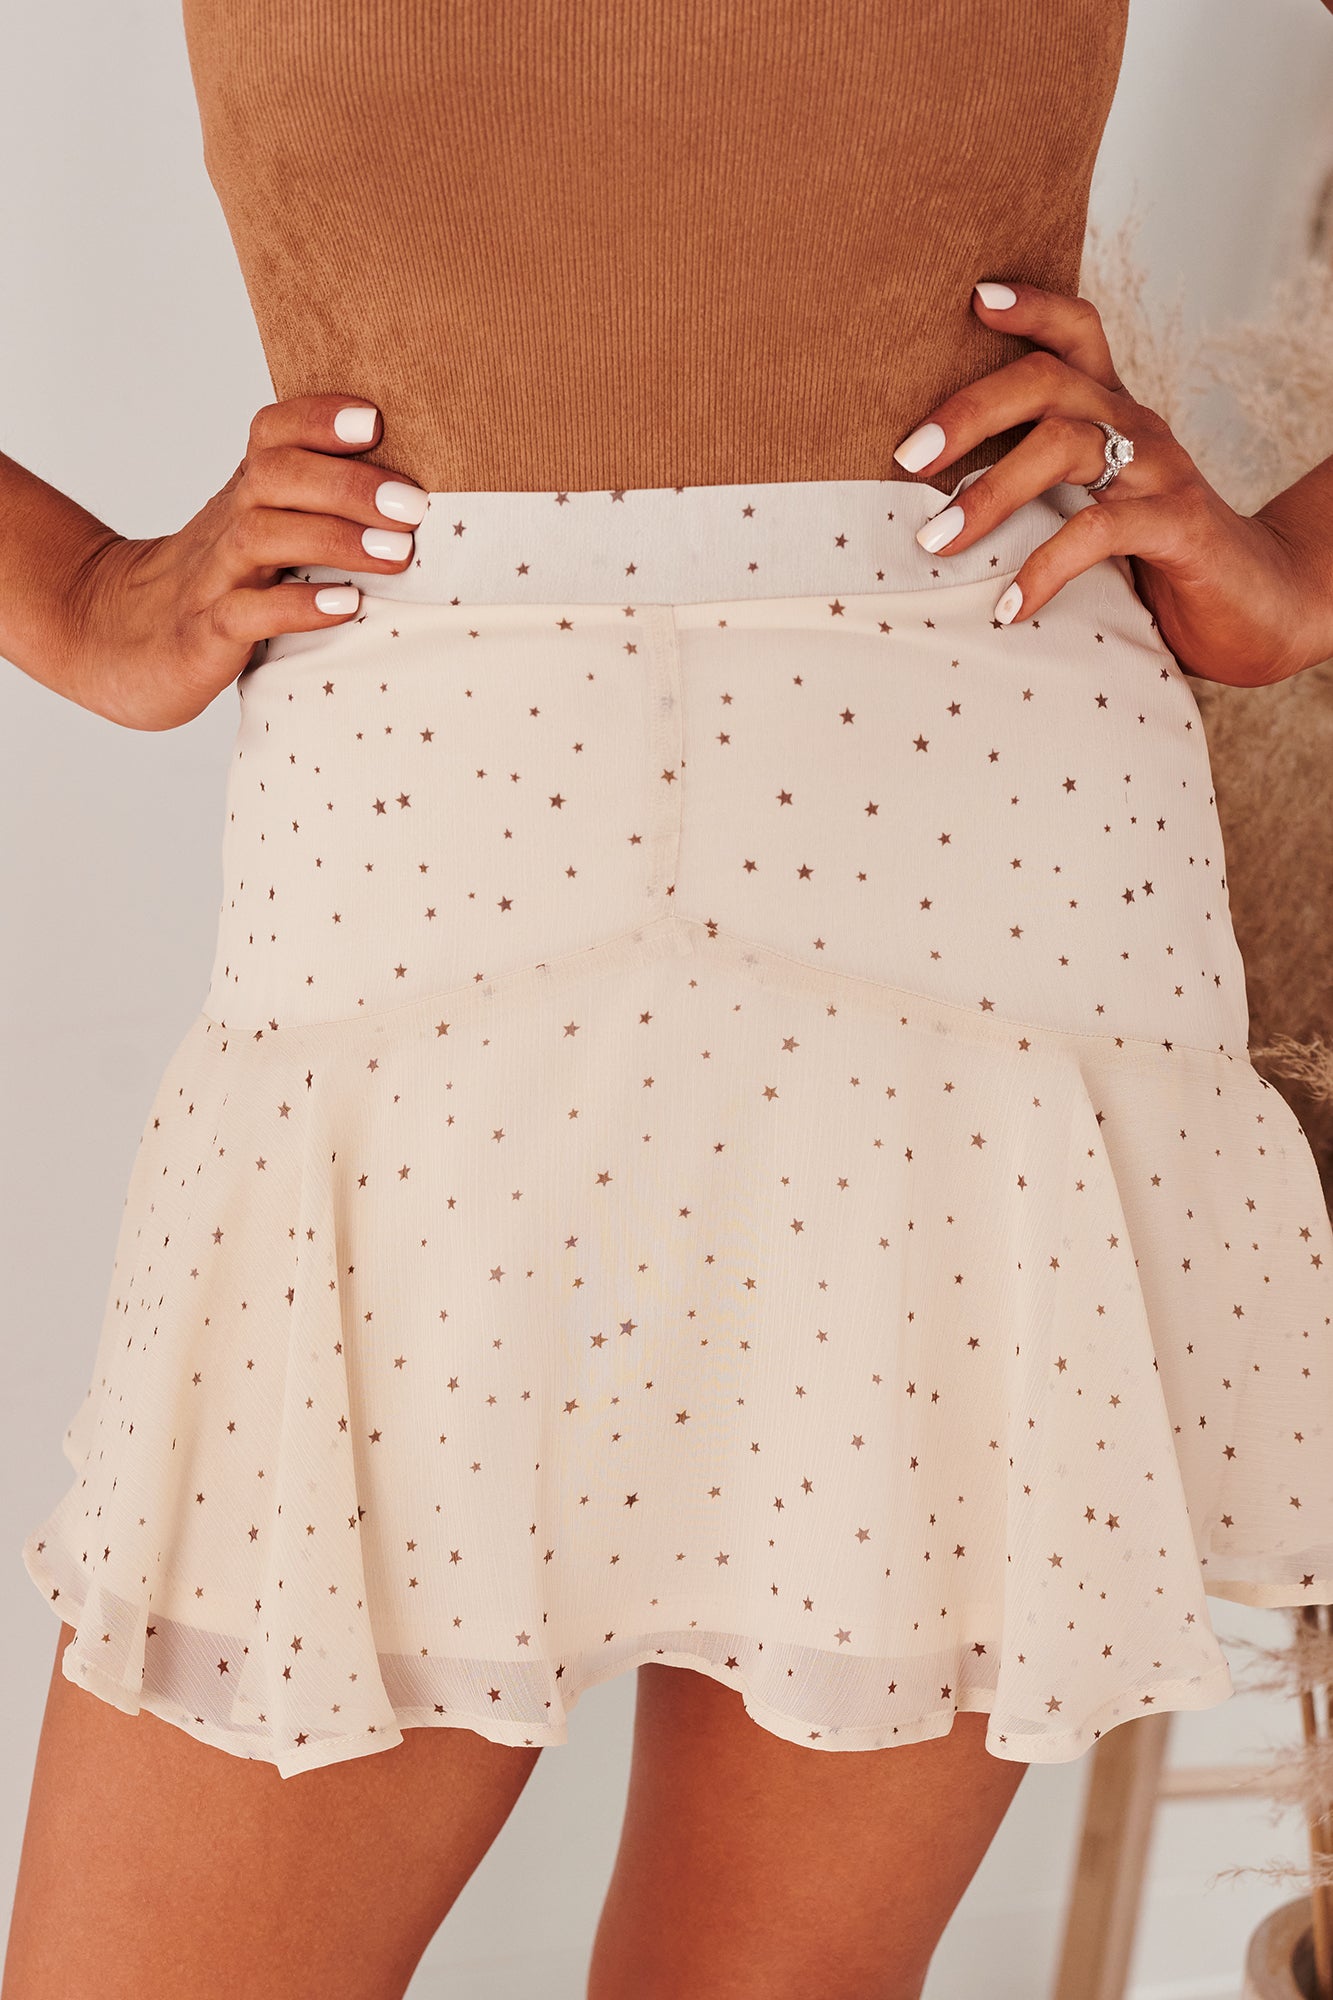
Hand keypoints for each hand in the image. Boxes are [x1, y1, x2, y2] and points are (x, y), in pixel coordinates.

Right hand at [69, 396, 427, 730]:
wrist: (128, 640)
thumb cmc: (229, 586)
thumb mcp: (270, 535)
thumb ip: (324, 510)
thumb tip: (423, 498)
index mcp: (248, 493)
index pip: (273, 432)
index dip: (318, 418)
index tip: (374, 420)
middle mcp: (228, 523)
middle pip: (276, 476)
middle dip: (348, 484)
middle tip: (413, 506)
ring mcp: (213, 577)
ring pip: (262, 537)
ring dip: (333, 539)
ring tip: (396, 553)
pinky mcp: (204, 632)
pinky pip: (244, 612)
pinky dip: (296, 607)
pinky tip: (345, 605)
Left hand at [891, 281, 1332, 687]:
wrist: (1257, 605)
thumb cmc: (1155, 560)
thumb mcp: (1091, 509)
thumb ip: (1035, 490)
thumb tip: (930, 507)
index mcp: (1113, 413)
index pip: (1076, 331)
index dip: (1030, 306)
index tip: (972, 299)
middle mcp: (1136, 427)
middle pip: (1047, 382)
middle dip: (969, 412)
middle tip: (908, 458)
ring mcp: (1160, 472)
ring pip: (1065, 446)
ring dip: (989, 492)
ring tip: (935, 541)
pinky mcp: (1178, 525)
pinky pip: (1099, 530)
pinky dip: (1044, 568)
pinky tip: (1010, 606)